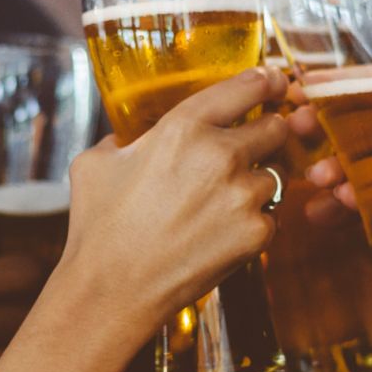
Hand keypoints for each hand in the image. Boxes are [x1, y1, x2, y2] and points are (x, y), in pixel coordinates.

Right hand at [60, 66, 289, 338]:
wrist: (112, 291)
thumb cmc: (99, 226)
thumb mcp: (95, 163)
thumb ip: (124, 138)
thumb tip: (130, 137)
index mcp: (184, 127)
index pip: (248, 86)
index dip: (267, 80)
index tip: (274, 82)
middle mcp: (221, 155)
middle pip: (276, 127)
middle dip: (266, 134)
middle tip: (250, 147)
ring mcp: (243, 196)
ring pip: (276, 174)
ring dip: (256, 183)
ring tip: (222, 202)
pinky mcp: (256, 234)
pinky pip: (271, 216)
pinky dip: (254, 221)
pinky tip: (222, 231)